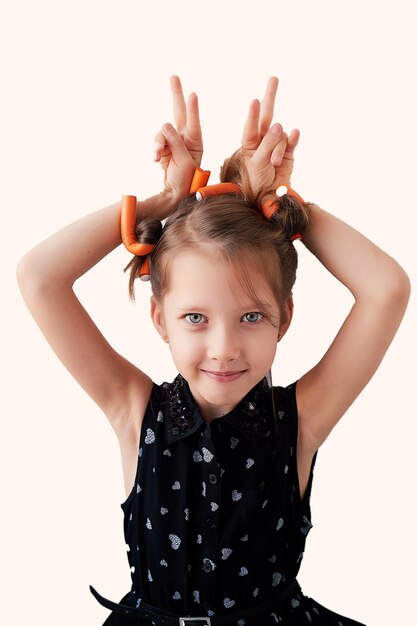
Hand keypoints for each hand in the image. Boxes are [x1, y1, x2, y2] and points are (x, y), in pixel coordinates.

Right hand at [154, 75, 202, 201]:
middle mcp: (185, 137)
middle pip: (179, 112)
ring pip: (161, 131)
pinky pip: (156, 141)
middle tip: (174, 76)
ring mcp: (173, 140)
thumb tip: (165, 124)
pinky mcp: (163, 146)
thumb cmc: (187, 179)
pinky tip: (154, 158)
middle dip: (176, 94)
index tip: (193, 94)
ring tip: (157, 156)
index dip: (193, 109)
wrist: (176, 192)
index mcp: (196, 141)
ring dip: (158, 142)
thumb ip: (175, 142)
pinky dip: (154, 148)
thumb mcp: (184, 161)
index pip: (193, 122)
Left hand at [240, 77, 299, 195]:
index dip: (253, 114)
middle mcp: (263, 140)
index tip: (255, 101)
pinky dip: (293, 138)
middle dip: (270, 96)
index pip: (251, 125)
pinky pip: (292, 139)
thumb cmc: (257, 182)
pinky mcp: (290, 152)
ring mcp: (277, 145)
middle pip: (267, 115)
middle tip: (274, 78)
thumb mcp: (257, 163)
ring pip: (281, 135)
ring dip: (279, 147)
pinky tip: (295, 134)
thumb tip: (279, 125)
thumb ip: (267, 144)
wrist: (271, 197)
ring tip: (274, 163)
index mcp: (249, 143)